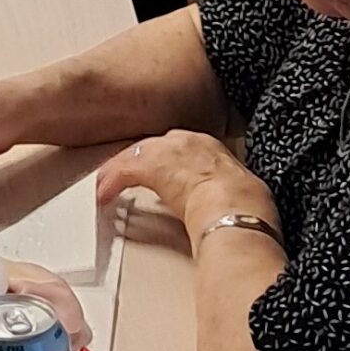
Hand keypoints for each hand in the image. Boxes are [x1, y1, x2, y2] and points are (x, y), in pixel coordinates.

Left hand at [96, 130, 271, 238]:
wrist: (235, 209)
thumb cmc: (245, 207)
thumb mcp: (239, 193)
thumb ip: (225, 193)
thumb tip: (226, 206)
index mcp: (211, 147)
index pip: (178, 148)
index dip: (164, 163)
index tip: (160, 174)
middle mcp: (187, 141)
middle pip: (152, 147)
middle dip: (137, 162)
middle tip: (124, 177)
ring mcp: (168, 150)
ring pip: (134, 155)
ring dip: (119, 172)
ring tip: (107, 187)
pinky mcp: (150, 165)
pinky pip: (122, 171)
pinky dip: (111, 183)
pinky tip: (104, 195)